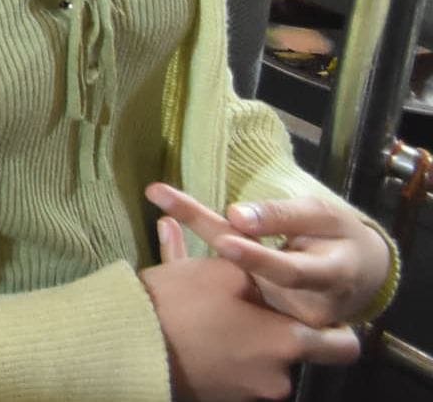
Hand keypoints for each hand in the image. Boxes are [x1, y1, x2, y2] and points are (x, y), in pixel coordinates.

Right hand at [143, 215, 360, 399]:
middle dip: (281, 335)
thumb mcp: (221, 272)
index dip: (334, 328)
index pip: (345, 346)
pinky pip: (240, 375)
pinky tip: (203, 337)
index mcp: (289, 342)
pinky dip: (230, 358)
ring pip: (267, 365)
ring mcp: (253, 395)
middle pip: (299, 354)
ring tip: (218, 320)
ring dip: (251, 345)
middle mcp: (281, 378)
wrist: (128, 345)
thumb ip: (257, 266)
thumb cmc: (180, 305)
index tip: (311, 312)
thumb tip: (271, 261)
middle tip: (256, 314)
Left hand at [149, 183, 394, 329]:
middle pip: (245, 273)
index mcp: (329, 279)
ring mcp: (279, 318)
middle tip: (161, 197)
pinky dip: (190, 260)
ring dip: (186, 248)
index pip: (288, 273)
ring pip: (229, 281)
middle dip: (204, 238)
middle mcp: (300, 306)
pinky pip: (223, 289)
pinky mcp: (261, 318)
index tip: (223, 240)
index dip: (256, 259)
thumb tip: (238, 216)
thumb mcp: (324, 218)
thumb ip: (284, 217)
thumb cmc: (339, 237)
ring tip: (158, 196)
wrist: (357, 273)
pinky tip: (163, 224)